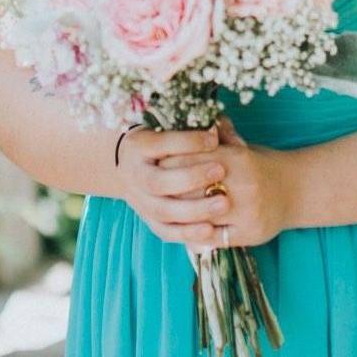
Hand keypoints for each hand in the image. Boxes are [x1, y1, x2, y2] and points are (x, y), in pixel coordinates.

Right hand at [116, 123, 230, 246]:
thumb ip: (198, 124)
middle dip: (191, 177)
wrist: (133, 163)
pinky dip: (188, 233)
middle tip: (220, 171)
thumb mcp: (173, 124)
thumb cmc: (164, 138)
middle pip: (158, 182)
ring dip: (194, 210)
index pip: (161, 144)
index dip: (188, 142)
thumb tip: (219, 132)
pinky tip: (211, 231)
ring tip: (223, 203)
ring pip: (163, 211)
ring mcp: (139, 200)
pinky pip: (166, 231)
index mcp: (139, 145)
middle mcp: (134, 174)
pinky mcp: (148, 220)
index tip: (214, 140)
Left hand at [158, 114, 290, 250]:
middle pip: (194, 190)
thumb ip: (219, 134)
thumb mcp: (241, 146)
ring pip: (202, 216)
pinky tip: (184, 229)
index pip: (194, 160)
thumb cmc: (259, 164)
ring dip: (181, 215)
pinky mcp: (249, 234)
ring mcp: (246, 212)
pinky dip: (197, 235)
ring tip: (164, 209)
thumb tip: (198, 118)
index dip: (172, 162)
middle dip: (172, 189)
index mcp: (239, 159)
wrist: (294, 190)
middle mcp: (243, 185)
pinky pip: (214, 238)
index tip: (157, 162)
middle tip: (154, 188)